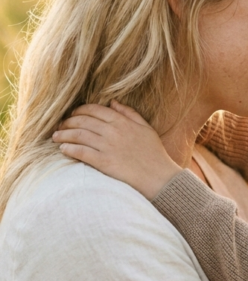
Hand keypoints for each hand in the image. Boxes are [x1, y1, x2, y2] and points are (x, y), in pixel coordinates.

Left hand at [52, 101, 180, 199]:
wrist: (159, 178)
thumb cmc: (154, 154)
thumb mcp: (146, 129)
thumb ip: (129, 114)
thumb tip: (112, 102)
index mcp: (122, 121)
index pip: (94, 110)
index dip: (79, 111)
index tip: (72, 115)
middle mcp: (113, 131)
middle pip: (82, 121)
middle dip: (67, 122)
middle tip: (59, 126)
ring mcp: (108, 147)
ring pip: (78, 135)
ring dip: (64, 134)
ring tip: (55, 137)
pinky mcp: (104, 162)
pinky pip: (81, 152)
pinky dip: (69, 149)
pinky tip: (63, 149)